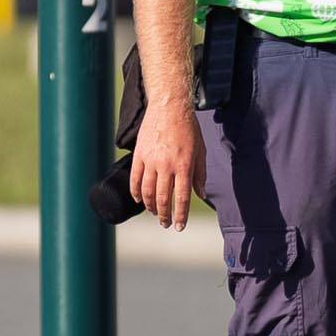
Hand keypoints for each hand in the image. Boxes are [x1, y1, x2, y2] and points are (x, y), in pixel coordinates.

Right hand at [131, 102, 205, 230]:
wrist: (169, 107)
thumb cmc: (189, 129)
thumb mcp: (200, 151)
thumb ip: (200, 174)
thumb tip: (200, 194)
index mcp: (184, 165)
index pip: (182, 197)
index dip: (180, 215)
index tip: (179, 227)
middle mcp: (166, 165)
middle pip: (163, 198)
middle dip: (164, 215)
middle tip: (165, 224)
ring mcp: (150, 160)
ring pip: (147, 191)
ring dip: (150, 206)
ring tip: (154, 212)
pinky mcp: (139, 155)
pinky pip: (135, 179)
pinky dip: (136, 192)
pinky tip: (140, 200)